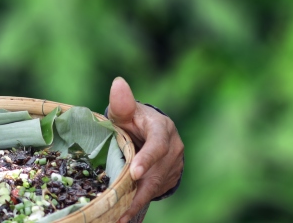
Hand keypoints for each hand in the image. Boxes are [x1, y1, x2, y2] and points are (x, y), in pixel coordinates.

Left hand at [106, 77, 183, 222]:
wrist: (147, 132)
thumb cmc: (132, 119)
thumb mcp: (125, 111)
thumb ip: (121, 101)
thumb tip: (118, 83)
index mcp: (162, 128)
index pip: (158, 145)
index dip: (147, 159)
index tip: (135, 174)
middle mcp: (173, 148)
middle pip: (157, 172)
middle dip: (139, 191)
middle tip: (122, 208)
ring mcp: (174, 165)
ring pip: (156, 186)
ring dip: (138, 202)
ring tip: (120, 217)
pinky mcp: (170, 177)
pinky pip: (156, 191)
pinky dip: (140, 203)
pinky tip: (124, 215)